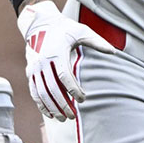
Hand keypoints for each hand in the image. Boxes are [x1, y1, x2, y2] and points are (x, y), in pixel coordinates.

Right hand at [17, 0, 115, 120]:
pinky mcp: (29, 72)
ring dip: (51, 108)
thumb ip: (97, 42)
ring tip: (63, 119)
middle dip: (62, 104)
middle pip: (51, 88)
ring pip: (41, 93)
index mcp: (56, 53)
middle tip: (73, 116)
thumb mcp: (82, 31)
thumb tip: (114, 51)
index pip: (64, 76)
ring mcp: (33, 68)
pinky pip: (33, 91)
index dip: (73, 89)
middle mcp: (42, 62)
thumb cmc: (65, 29)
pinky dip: (40, 104)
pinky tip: (49, 114)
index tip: (83, 99)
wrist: (39, 23)